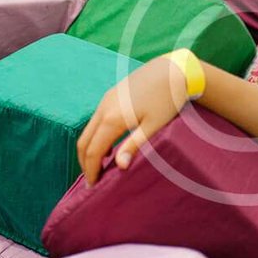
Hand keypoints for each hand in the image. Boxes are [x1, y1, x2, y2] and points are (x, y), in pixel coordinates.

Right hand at [76, 57, 190, 184]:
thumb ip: (134, 146)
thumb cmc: (167, 100)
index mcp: (112, 119)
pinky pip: (96, 120)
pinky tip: (107, 147)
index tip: (94, 187)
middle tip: (93, 181)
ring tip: (99, 167)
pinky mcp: (111, 95)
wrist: (173, 70)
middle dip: (85, 162)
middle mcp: (104, 108)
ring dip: (89, 149)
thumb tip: (120, 166)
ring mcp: (106, 100)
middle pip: (84, 141)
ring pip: (88, 130)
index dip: (91, 171)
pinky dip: (95, 137)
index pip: (92, 151)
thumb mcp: (153, 126)